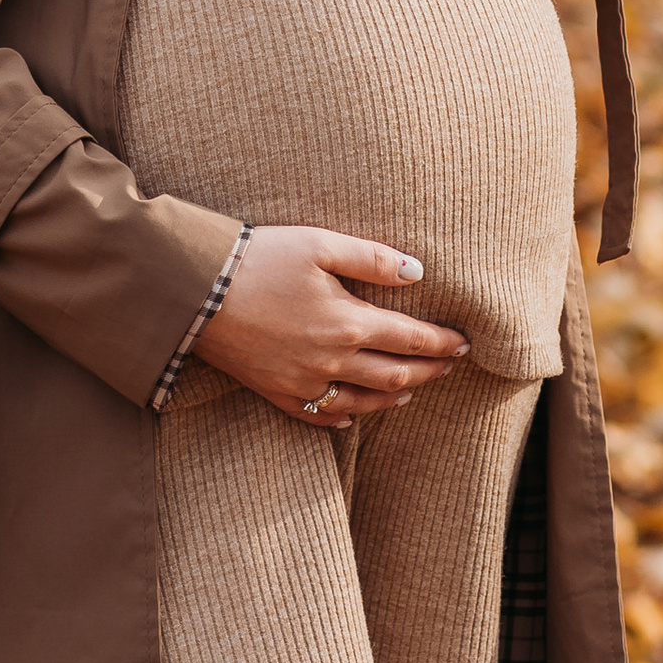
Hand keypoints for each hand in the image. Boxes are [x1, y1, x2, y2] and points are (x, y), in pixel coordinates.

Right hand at [197, 226, 467, 427]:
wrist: (196, 291)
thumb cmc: (259, 258)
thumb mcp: (319, 244)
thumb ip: (372, 259)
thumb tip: (419, 272)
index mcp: (348, 322)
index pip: (411, 338)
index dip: (442, 342)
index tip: (465, 341)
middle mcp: (331, 361)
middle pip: (394, 374)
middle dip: (428, 370)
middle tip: (451, 365)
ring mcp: (303, 383)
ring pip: (362, 402)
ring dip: (394, 396)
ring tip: (413, 388)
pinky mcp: (275, 392)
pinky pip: (318, 416)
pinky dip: (342, 419)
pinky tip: (352, 417)